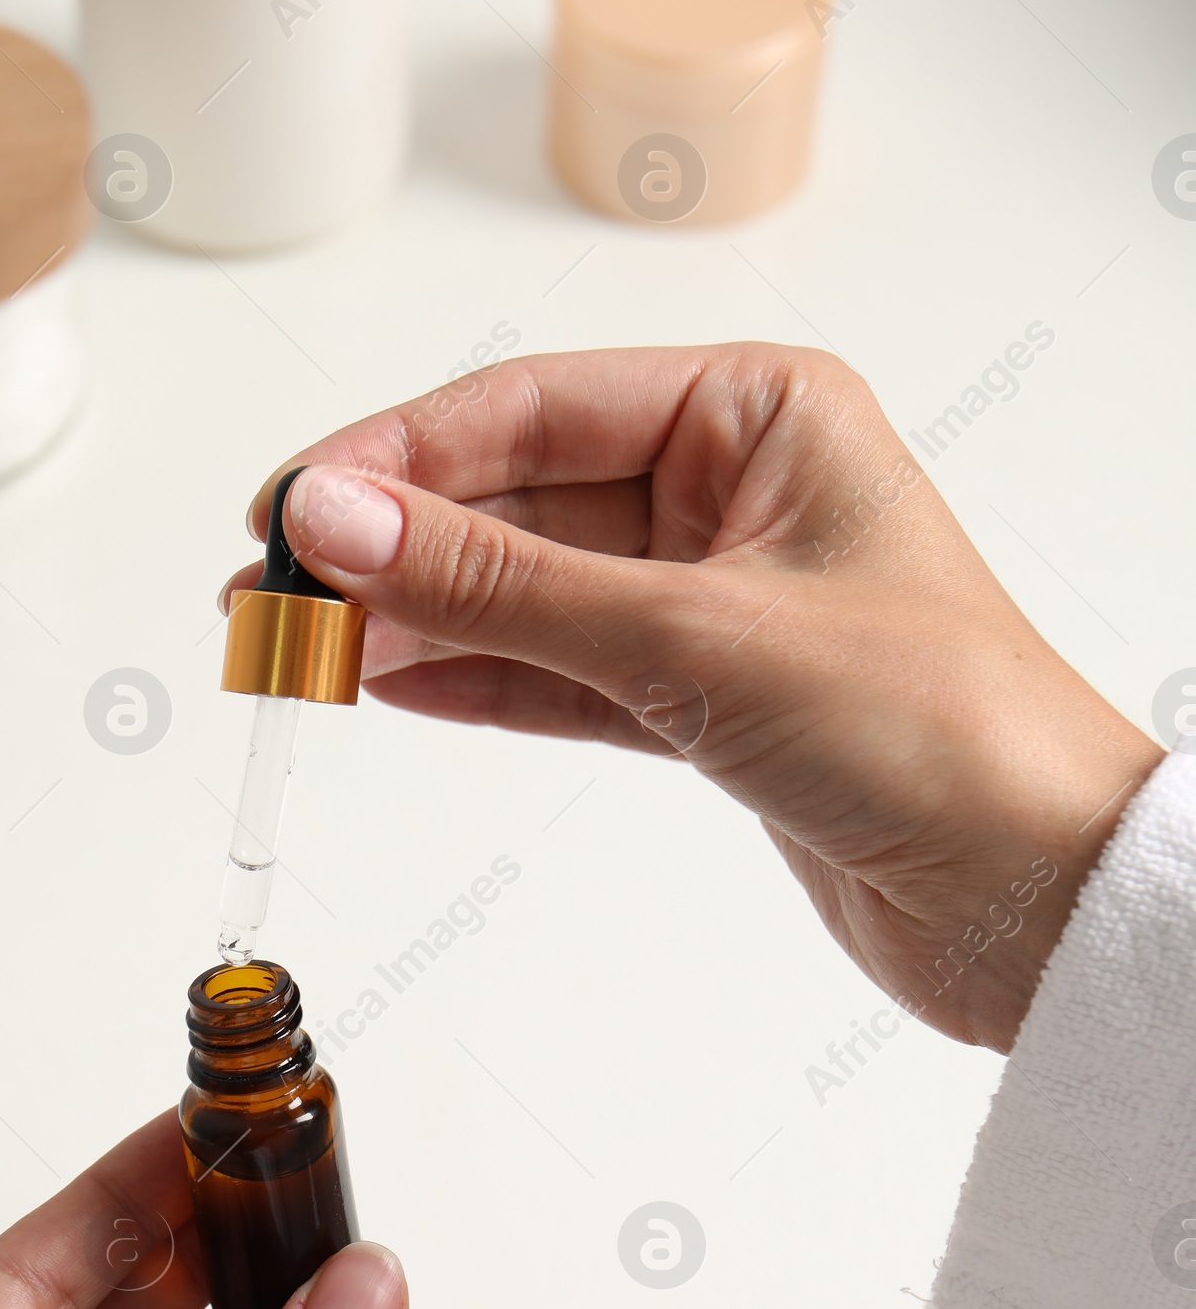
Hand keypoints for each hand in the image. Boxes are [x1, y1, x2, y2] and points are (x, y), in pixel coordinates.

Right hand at [230, 347, 1158, 1052]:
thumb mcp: (692, 639)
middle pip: (519, 496)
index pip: (534, 406)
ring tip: (301, 645)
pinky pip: (560, 673)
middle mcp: (738, 493)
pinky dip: (476, 682)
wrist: (1039, 902)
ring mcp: (717, 602)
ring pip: (528, 592)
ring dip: (416, 619)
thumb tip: (336, 521)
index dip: (397, 456)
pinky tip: (387, 683)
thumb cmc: (940, 734)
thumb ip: (500, 584)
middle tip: (268, 590)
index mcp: (763, 414)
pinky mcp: (707, 704)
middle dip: (392, 543)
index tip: (288, 507)